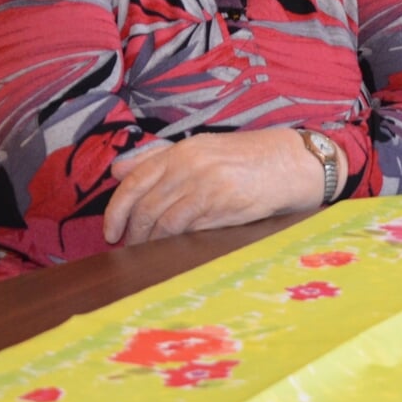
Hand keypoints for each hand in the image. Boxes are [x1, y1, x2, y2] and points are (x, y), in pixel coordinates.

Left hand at [103, 132, 320, 245]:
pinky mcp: (222, 205)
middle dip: (132, 233)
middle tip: (129, 248)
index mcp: (182, 150)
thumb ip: (158, 158)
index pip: (135, 181)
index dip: (116, 210)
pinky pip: (186, 229)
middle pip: (145, 206)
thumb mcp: (201, 149)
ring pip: (162, 222)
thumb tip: (118, 171)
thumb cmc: (246, 159)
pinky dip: (173, 242)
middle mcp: (190, 165)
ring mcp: (206, 185)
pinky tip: (172, 249)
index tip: (111, 231)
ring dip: (150, 242)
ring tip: (148, 252)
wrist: (290, 164)